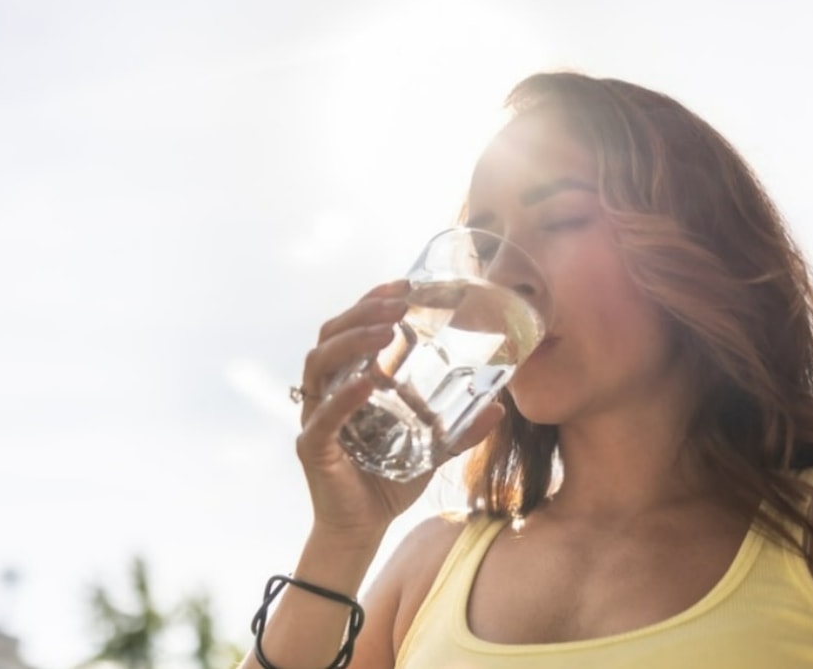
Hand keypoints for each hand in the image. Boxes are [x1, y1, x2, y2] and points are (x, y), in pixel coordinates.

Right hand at [295, 280, 504, 539]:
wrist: (363, 529)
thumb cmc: (388, 482)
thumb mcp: (433, 449)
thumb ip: (460, 428)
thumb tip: (499, 407)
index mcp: (349, 381)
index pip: (352, 328)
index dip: (372, 301)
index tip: (404, 283)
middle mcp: (327, 391)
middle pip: (331, 335)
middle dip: (362, 311)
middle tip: (398, 301)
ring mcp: (315, 416)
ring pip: (320, 363)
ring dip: (352, 341)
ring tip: (384, 329)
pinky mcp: (313, 446)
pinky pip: (323, 414)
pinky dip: (345, 396)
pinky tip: (369, 381)